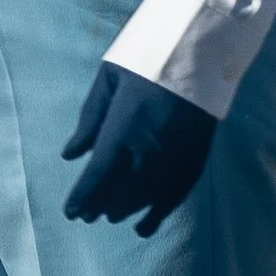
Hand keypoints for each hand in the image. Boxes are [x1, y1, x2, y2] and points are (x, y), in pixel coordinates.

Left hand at [60, 60, 219, 234]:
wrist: (205, 48)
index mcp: (124, 125)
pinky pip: (174, 196)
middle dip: (99, 206)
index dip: (82, 197)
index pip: (97, 174)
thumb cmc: (150, 58)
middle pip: (118, 190)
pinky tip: (144, 227)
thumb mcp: (110, 77)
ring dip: (124, 210)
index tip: (71, 212)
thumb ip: (90, 118)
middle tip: (87, 214)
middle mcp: (149, 147)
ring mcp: (175, 155)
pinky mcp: (196, 157)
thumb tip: (70, 155)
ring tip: (110, 215)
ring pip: (144, 197)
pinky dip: (158, 214)